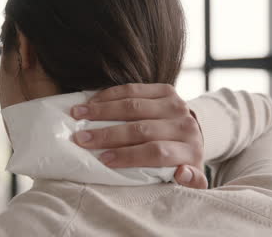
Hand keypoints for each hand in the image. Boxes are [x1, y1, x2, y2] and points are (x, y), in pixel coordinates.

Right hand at [71, 83, 207, 188]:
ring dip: (102, 110)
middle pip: (142, 129)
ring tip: (78, 115)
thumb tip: (182, 174)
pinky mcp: (166, 90)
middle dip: (108, 134)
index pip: (157, 152)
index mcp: (190, 150)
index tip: (103, 160)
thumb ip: (190, 181)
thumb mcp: (191, 177)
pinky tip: (92, 102)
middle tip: (81, 139)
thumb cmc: (181, 160)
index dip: (129, 156)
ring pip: (135, 106)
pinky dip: (110, 95)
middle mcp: (185, 125)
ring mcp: (176, 104)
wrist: (193, 131)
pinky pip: (134, 89)